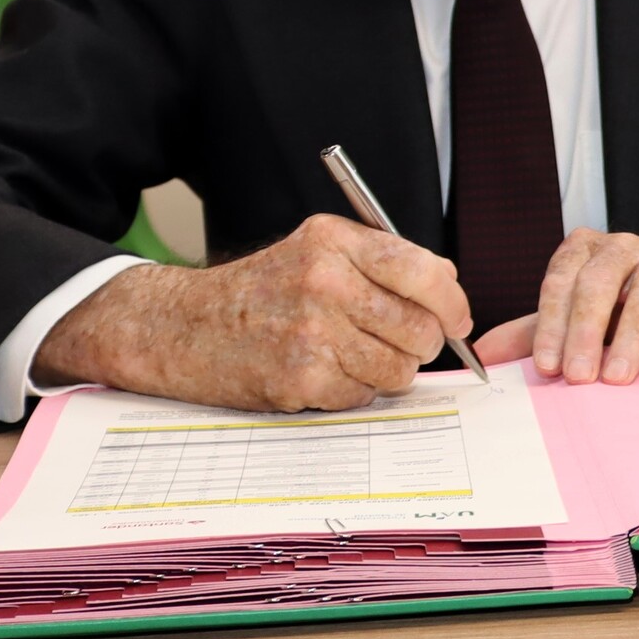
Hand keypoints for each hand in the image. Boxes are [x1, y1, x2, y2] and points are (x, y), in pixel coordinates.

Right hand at [34, 213, 472, 411]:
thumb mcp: (317, 249)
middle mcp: (325, 282)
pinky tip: (325, 373)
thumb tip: (450, 290)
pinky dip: (354, 391)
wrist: (181, 326)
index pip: (427, 272)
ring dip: (388, 371)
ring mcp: (311, 333)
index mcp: (335, 242)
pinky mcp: (299, 379)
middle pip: (421, 328)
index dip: (453, 303)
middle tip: (404, 344)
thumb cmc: (260, 290)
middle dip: (423, 343)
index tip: (457, 320)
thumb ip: (383, 262)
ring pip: (398, 369)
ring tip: (355, 356)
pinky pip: (363, 396)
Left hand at [469, 229, 638, 385]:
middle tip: (579, 376)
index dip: (551, 321)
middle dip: (586, 330)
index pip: (562, 277)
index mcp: (589, 249)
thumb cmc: (628, 306)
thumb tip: (482, 355)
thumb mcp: (581, 315)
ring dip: (632, 338)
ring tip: (619, 379)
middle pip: (601, 279)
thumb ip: (536, 331)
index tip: (546, 366)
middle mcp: (627, 246)